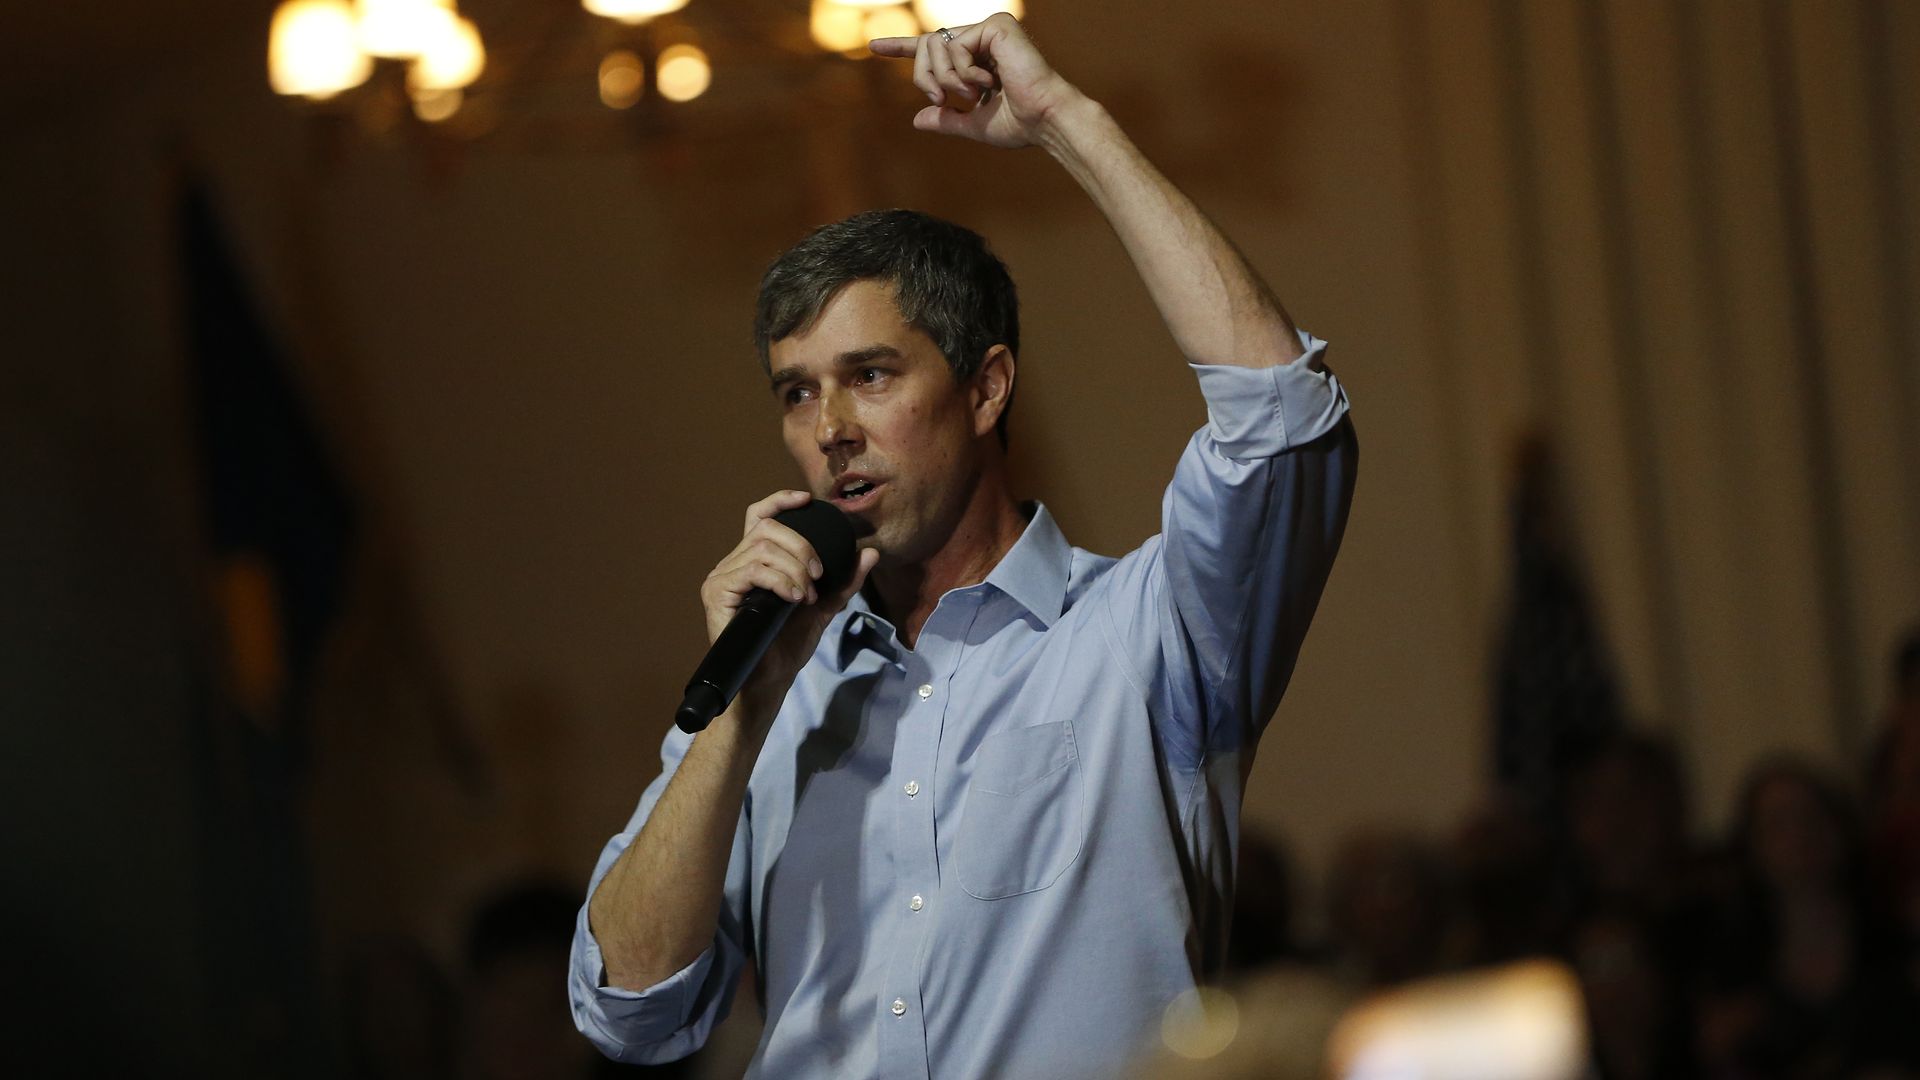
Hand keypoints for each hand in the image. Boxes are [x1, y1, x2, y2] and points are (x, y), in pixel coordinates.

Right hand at [699, 490, 878, 707]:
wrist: (768, 679)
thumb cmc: (787, 644)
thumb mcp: (823, 607)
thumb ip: (843, 581)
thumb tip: (870, 553)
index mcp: (754, 561)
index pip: (760, 516)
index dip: (781, 500)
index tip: (806, 499)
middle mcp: (734, 563)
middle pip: (768, 528)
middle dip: (802, 547)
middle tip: (819, 576)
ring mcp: (722, 576)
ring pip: (763, 548)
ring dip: (796, 569)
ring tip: (807, 595)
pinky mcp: (716, 592)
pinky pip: (752, 570)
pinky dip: (780, 580)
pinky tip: (794, 598)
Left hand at [868, 13, 1081, 148]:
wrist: (1044, 121)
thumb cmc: (1019, 125)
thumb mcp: (974, 125)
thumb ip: (947, 119)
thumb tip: (917, 119)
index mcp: (977, 59)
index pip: (933, 49)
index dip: (902, 47)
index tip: (874, 46)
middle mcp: (982, 38)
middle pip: (926, 46)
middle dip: (924, 77)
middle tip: (943, 99)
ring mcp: (989, 29)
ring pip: (935, 44)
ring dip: (946, 78)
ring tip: (974, 93)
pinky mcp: (996, 25)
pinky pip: (954, 45)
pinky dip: (963, 71)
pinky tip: (988, 82)